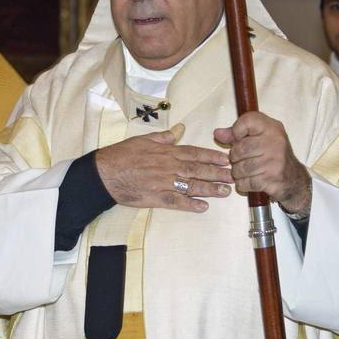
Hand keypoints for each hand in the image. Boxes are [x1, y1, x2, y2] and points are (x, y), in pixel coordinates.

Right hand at [95, 123, 232, 212]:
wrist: (105, 172)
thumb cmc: (122, 154)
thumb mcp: (143, 139)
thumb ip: (163, 137)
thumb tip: (178, 131)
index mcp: (166, 151)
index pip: (194, 153)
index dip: (211, 156)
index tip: (225, 159)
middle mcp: (168, 166)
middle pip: (197, 169)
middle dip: (217, 173)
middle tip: (233, 176)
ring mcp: (163, 182)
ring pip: (191, 186)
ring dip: (209, 189)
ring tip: (224, 192)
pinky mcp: (156, 197)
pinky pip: (176, 202)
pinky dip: (190, 205)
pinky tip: (203, 207)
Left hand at [214, 112, 311, 213]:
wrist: (294, 178)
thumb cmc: (273, 155)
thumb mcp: (259, 138)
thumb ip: (237, 134)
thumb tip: (218, 133)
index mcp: (272, 128)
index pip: (248, 120)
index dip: (236, 131)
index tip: (238, 138)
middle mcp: (275, 142)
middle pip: (239, 148)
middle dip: (235, 157)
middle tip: (241, 160)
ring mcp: (275, 161)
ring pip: (240, 168)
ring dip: (238, 172)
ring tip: (244, 171)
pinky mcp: (272, 179)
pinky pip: (245, 183)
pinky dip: (243, 184)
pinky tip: (249, 181)